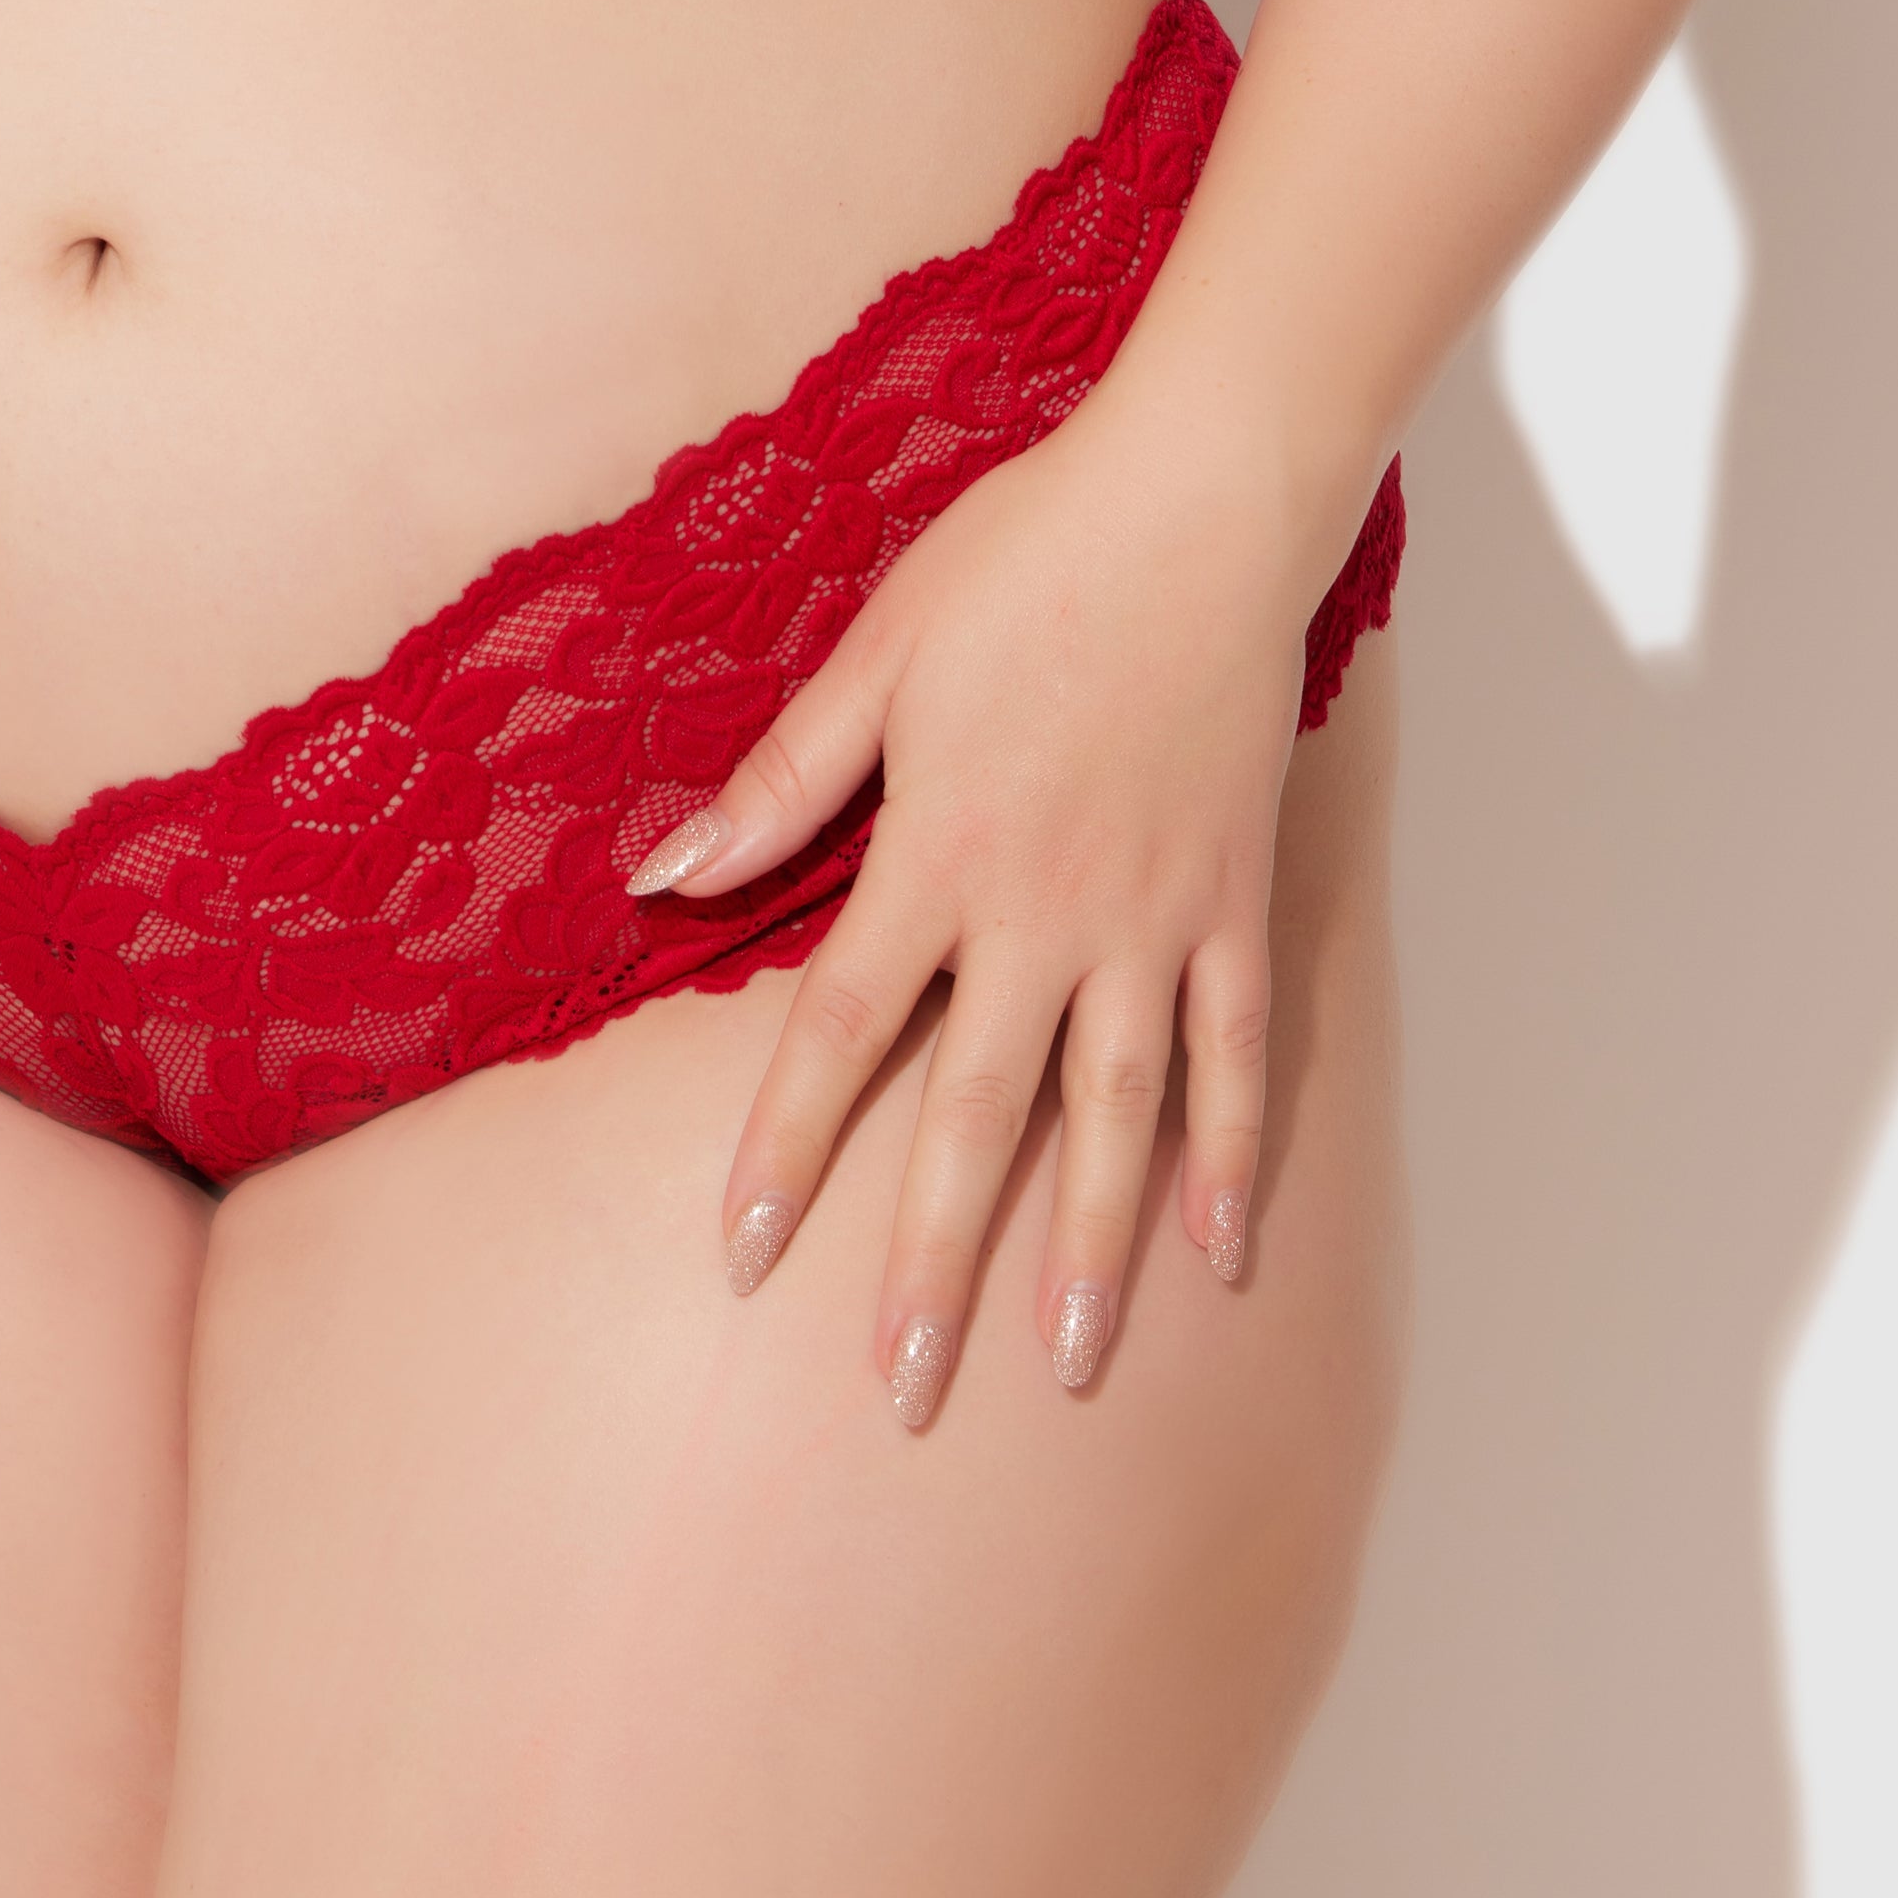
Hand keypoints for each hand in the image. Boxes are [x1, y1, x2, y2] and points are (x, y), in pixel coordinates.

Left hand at [626, 387, 1320, 1428]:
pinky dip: (1230, 1153)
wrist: (1198, 503)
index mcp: (939, 852)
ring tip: (1070, 1364)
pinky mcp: (1233, 898)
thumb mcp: (879, 654)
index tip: (745, 1258)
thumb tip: (663, 873)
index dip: (787, 1149)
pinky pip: (1235, 1052)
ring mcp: (1152, 916)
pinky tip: (1219, 1252)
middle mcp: (1045, 911)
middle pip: (976, 1113)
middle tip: (906, 1394)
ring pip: (1116, 1114)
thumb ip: (783, 780)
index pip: (841, 1032)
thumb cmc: (1026, 558)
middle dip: (935, 1261)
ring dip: (1089, 1246)